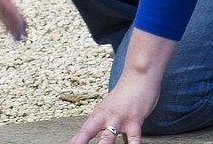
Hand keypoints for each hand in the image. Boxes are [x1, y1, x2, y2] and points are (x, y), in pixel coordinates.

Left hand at [68, 29, 173, 143]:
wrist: (139, 76)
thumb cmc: (125, 95)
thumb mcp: (110, 110)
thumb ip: (104, 124)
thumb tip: (99, 138)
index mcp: (98, 115)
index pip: (82, 131)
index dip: (74, 141)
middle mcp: (105, 117)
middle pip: (88, 132)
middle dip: (80, 142)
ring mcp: (118, 119)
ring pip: (108, 136)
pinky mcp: (134, 120)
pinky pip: (134, 138)